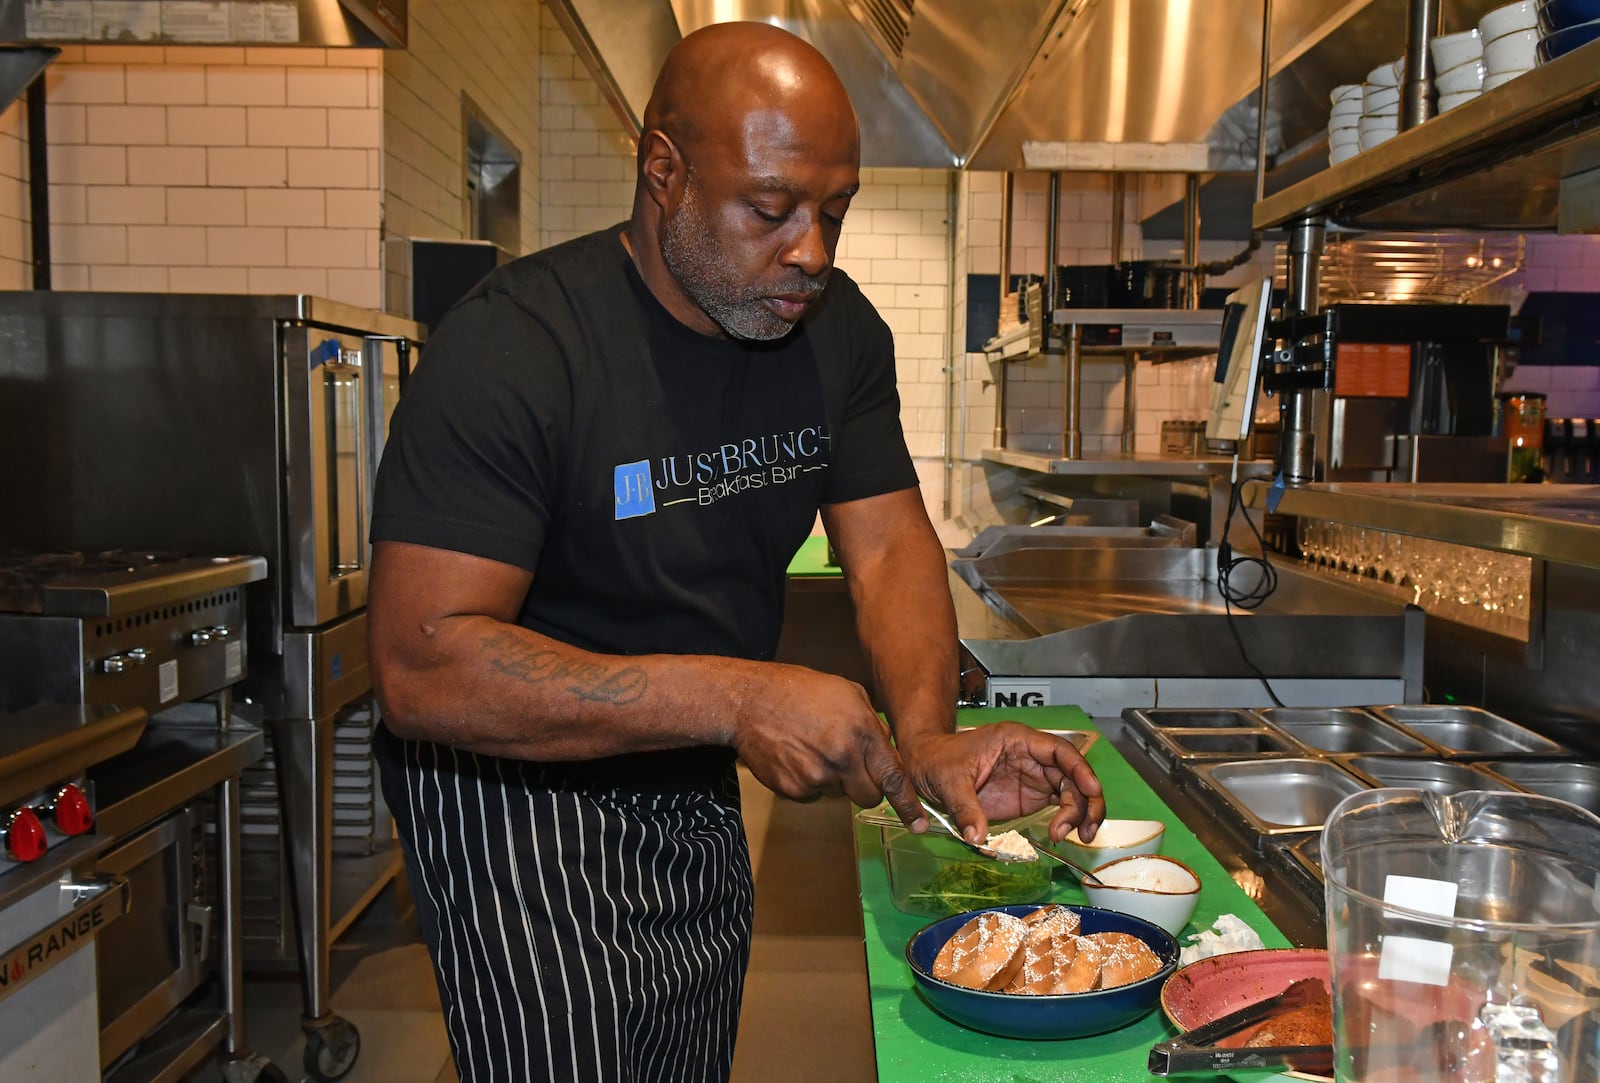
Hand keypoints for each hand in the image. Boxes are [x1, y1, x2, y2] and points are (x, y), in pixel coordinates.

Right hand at [730, 664, 926, 829]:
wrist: (750, 701)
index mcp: (861, 733)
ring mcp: (816, 778)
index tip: (918, 824)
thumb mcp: (848, 692)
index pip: (893, 777)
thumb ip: (873, 725)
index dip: (908, 804)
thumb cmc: (800, 690)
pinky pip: (814, 795)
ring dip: (836, 781)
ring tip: (815, 749)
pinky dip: (811, 782)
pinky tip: (798, 756)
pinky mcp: (794, 789)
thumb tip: (886, 751)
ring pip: (840, 795)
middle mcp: (842, 759)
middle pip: (869, 797)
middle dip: (866, 787)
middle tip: (850, 764)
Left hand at [898, 723, 1104, 845]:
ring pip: (1070, 792)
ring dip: (1079, 813)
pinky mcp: (1028, 797)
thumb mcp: (948, 780)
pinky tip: (1060, 835)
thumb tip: (977, 838)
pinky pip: (1057, 806)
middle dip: (1086, 800)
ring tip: (1074, 837)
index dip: (1079, 768)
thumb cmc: (937, 760)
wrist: (925, 766)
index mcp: (1016, 740)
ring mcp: (1032, 777)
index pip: (1059, 750)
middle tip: (1087, 828)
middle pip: (1072, 774)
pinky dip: (1065, 820)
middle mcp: (1031, 757)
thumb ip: (964, 807)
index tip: (1091, 789)